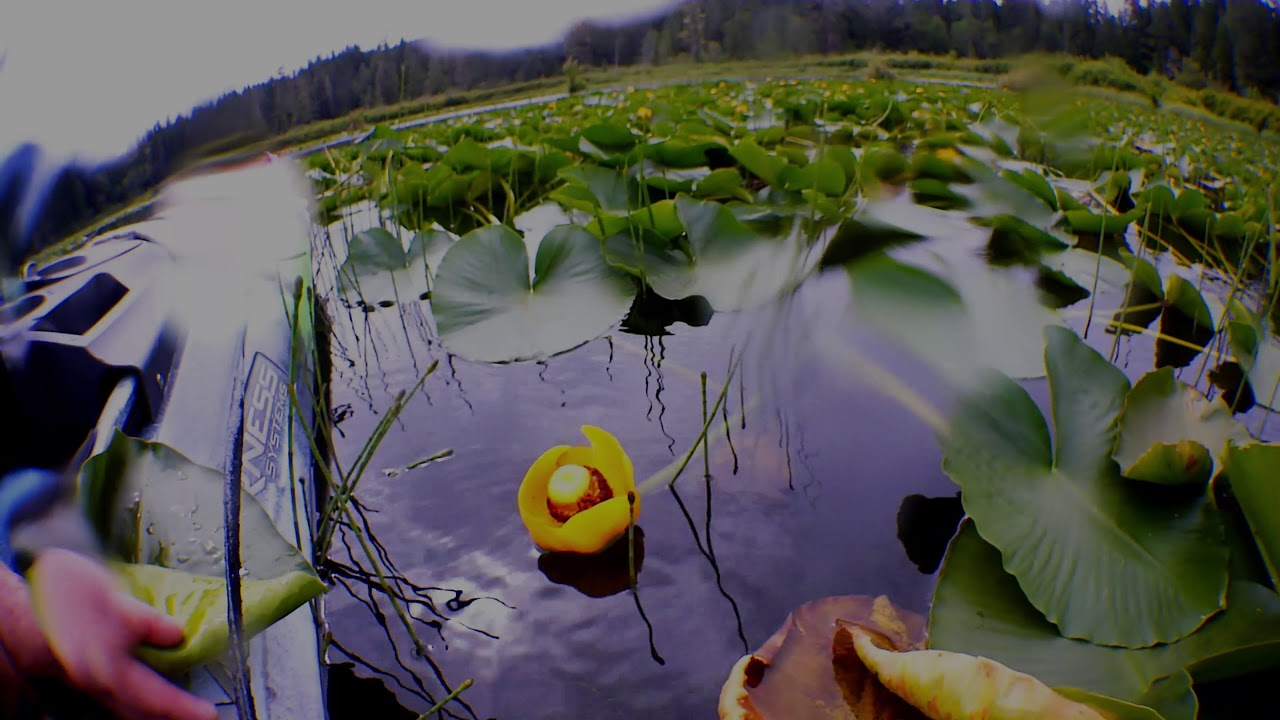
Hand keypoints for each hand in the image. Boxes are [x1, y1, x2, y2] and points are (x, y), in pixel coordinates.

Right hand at [26, 549, 218, 719]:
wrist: (20, 601)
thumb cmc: (64, 597)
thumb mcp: (112, 600)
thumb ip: (146, 621)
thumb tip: (176, 635)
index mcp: (104, 669)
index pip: (152, 696)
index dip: (180, 708)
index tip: (206, 715)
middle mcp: (93, 683)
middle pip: (137, 709)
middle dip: (167, 716)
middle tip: (196, 718)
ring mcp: (82, 681)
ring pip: (121, 706)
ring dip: (147, 712)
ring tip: (173, 713)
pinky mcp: (75, 673)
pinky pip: (107, 697)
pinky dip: (128, 702)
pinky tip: (136, 700)